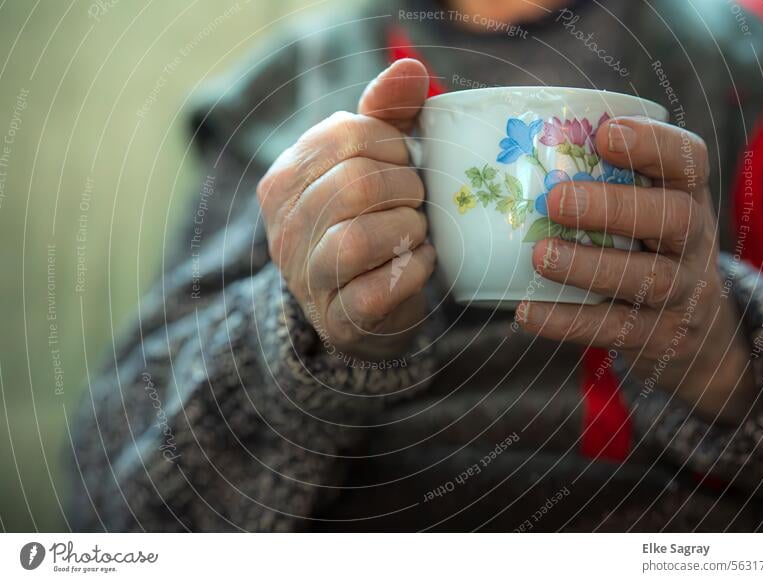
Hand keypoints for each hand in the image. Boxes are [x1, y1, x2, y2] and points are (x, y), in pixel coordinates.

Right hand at [258, 59, 434, 361]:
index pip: (345, 134)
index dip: (393, 143)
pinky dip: (413, 270)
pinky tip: (421, 262)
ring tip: (417, 230)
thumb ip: (387, 112)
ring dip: (407, 229)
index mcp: (286, 177)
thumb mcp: (374, 159)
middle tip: (418, 200)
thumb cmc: (372, 219)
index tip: (406, 161)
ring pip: (357, 239)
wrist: (366, 303)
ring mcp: (305, 277)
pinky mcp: (338, 318)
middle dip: (405, 188)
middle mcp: (284, 227)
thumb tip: (410, 68)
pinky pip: (376, 290)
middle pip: (355, 184)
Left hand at [516, 117, 755, 422]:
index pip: (687, 162)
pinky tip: (526, 311)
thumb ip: (601, 177)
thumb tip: (510, 150)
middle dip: (615, 207)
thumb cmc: (645, 246)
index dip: (653, 144)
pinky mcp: (657, 336)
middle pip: (673, 219)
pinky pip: (613, 329)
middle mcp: (693, 241)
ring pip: (645, 279)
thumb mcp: (644, 206)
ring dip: (589, 265)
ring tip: (540, 256)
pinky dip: (567, 320)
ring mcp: (680, 292)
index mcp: (688, 196)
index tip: (607, 134)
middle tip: (557, 200)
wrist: (695, 328)